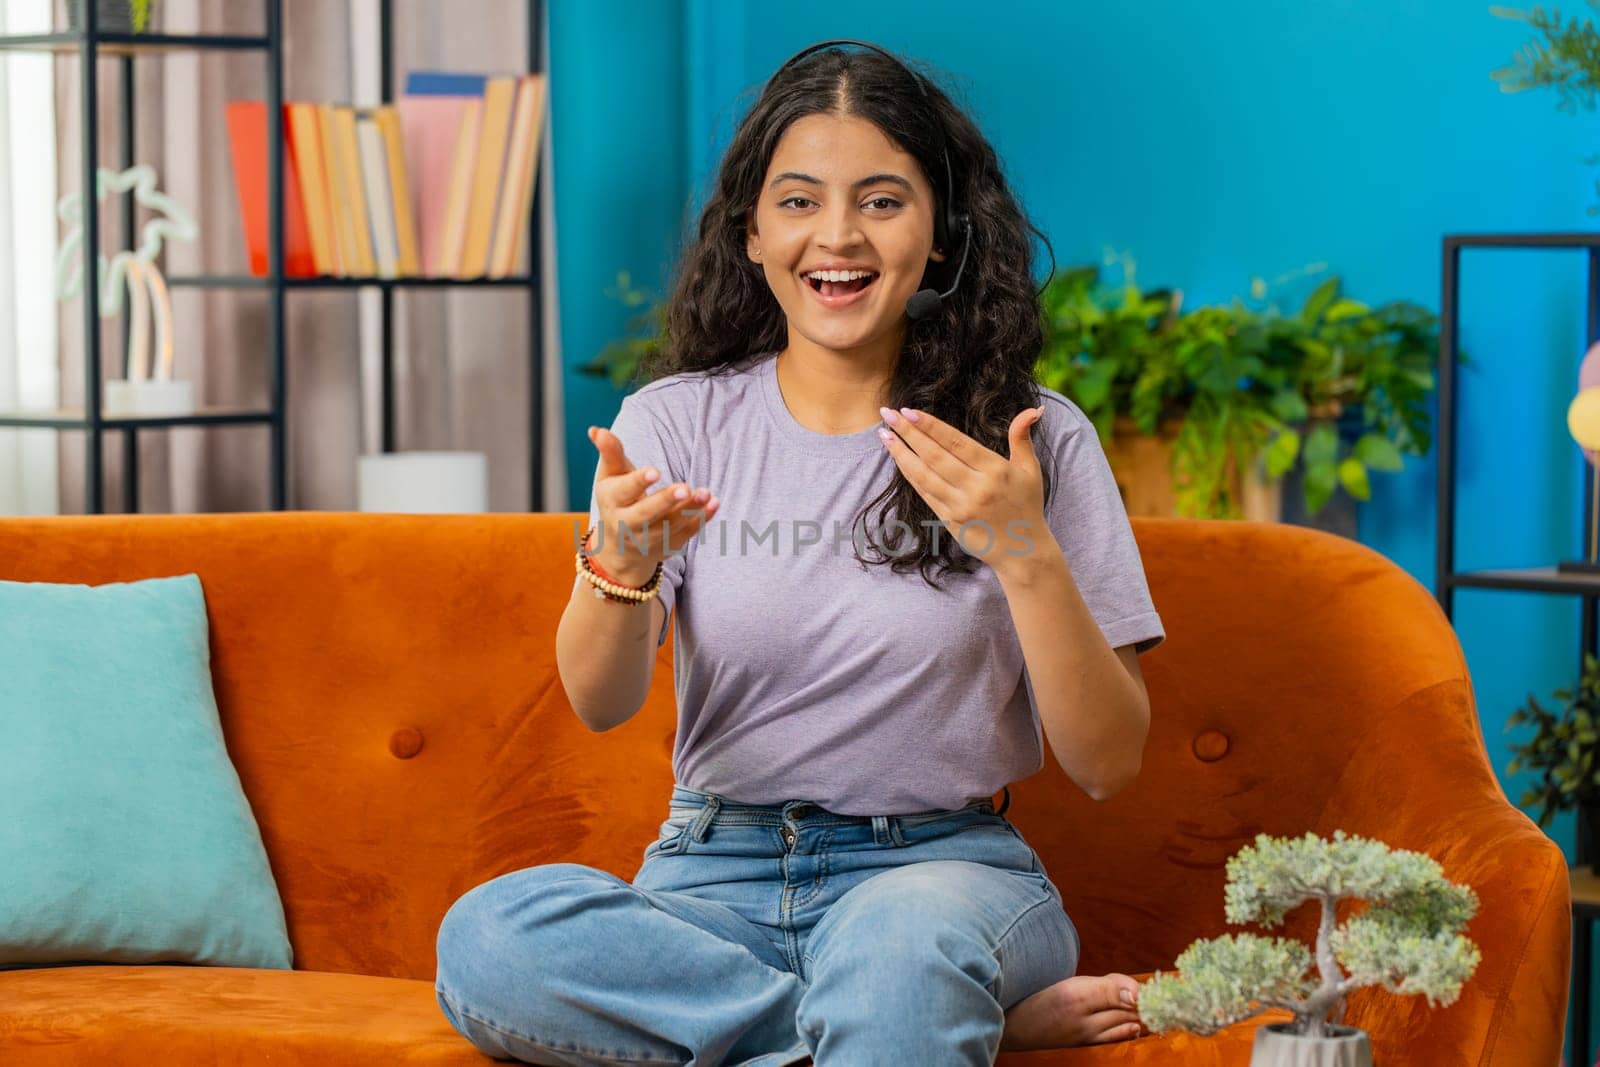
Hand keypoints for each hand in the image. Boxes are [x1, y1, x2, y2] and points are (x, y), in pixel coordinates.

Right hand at [587, 425, 717, 584]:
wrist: (619, 547)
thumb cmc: (618, 499)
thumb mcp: (610, 476)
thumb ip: (610, 453)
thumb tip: (596, 430)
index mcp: (612, 502)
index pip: (624, 492)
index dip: (639, 482)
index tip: (655, 471)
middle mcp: (627, 524)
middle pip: (646, 514)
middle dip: (665, 501)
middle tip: (684, 487)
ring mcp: (648, 539)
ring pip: (669, 525)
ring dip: (690, 509)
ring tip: (707, 493)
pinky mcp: (667, 547)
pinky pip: (685, 534)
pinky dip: (701, 520)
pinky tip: (714, 503)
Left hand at [876, 404, 1047, 570]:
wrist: (1023, 552)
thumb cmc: (1026, 506)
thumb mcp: (1030, 470)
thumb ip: (1022, 438)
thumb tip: (1033, 409)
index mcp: (995, 470)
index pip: (955, 442)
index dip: (930, 426)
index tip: (908, 410)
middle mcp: (976, 488)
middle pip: (935, 455)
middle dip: (908, 432)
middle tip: (888, 413)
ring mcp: (961, 506)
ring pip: (924, 475)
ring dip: (901, 453)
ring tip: (884, 434)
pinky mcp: (950, 521)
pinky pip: (925, 493)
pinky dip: (910, 475)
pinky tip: (898, 459)